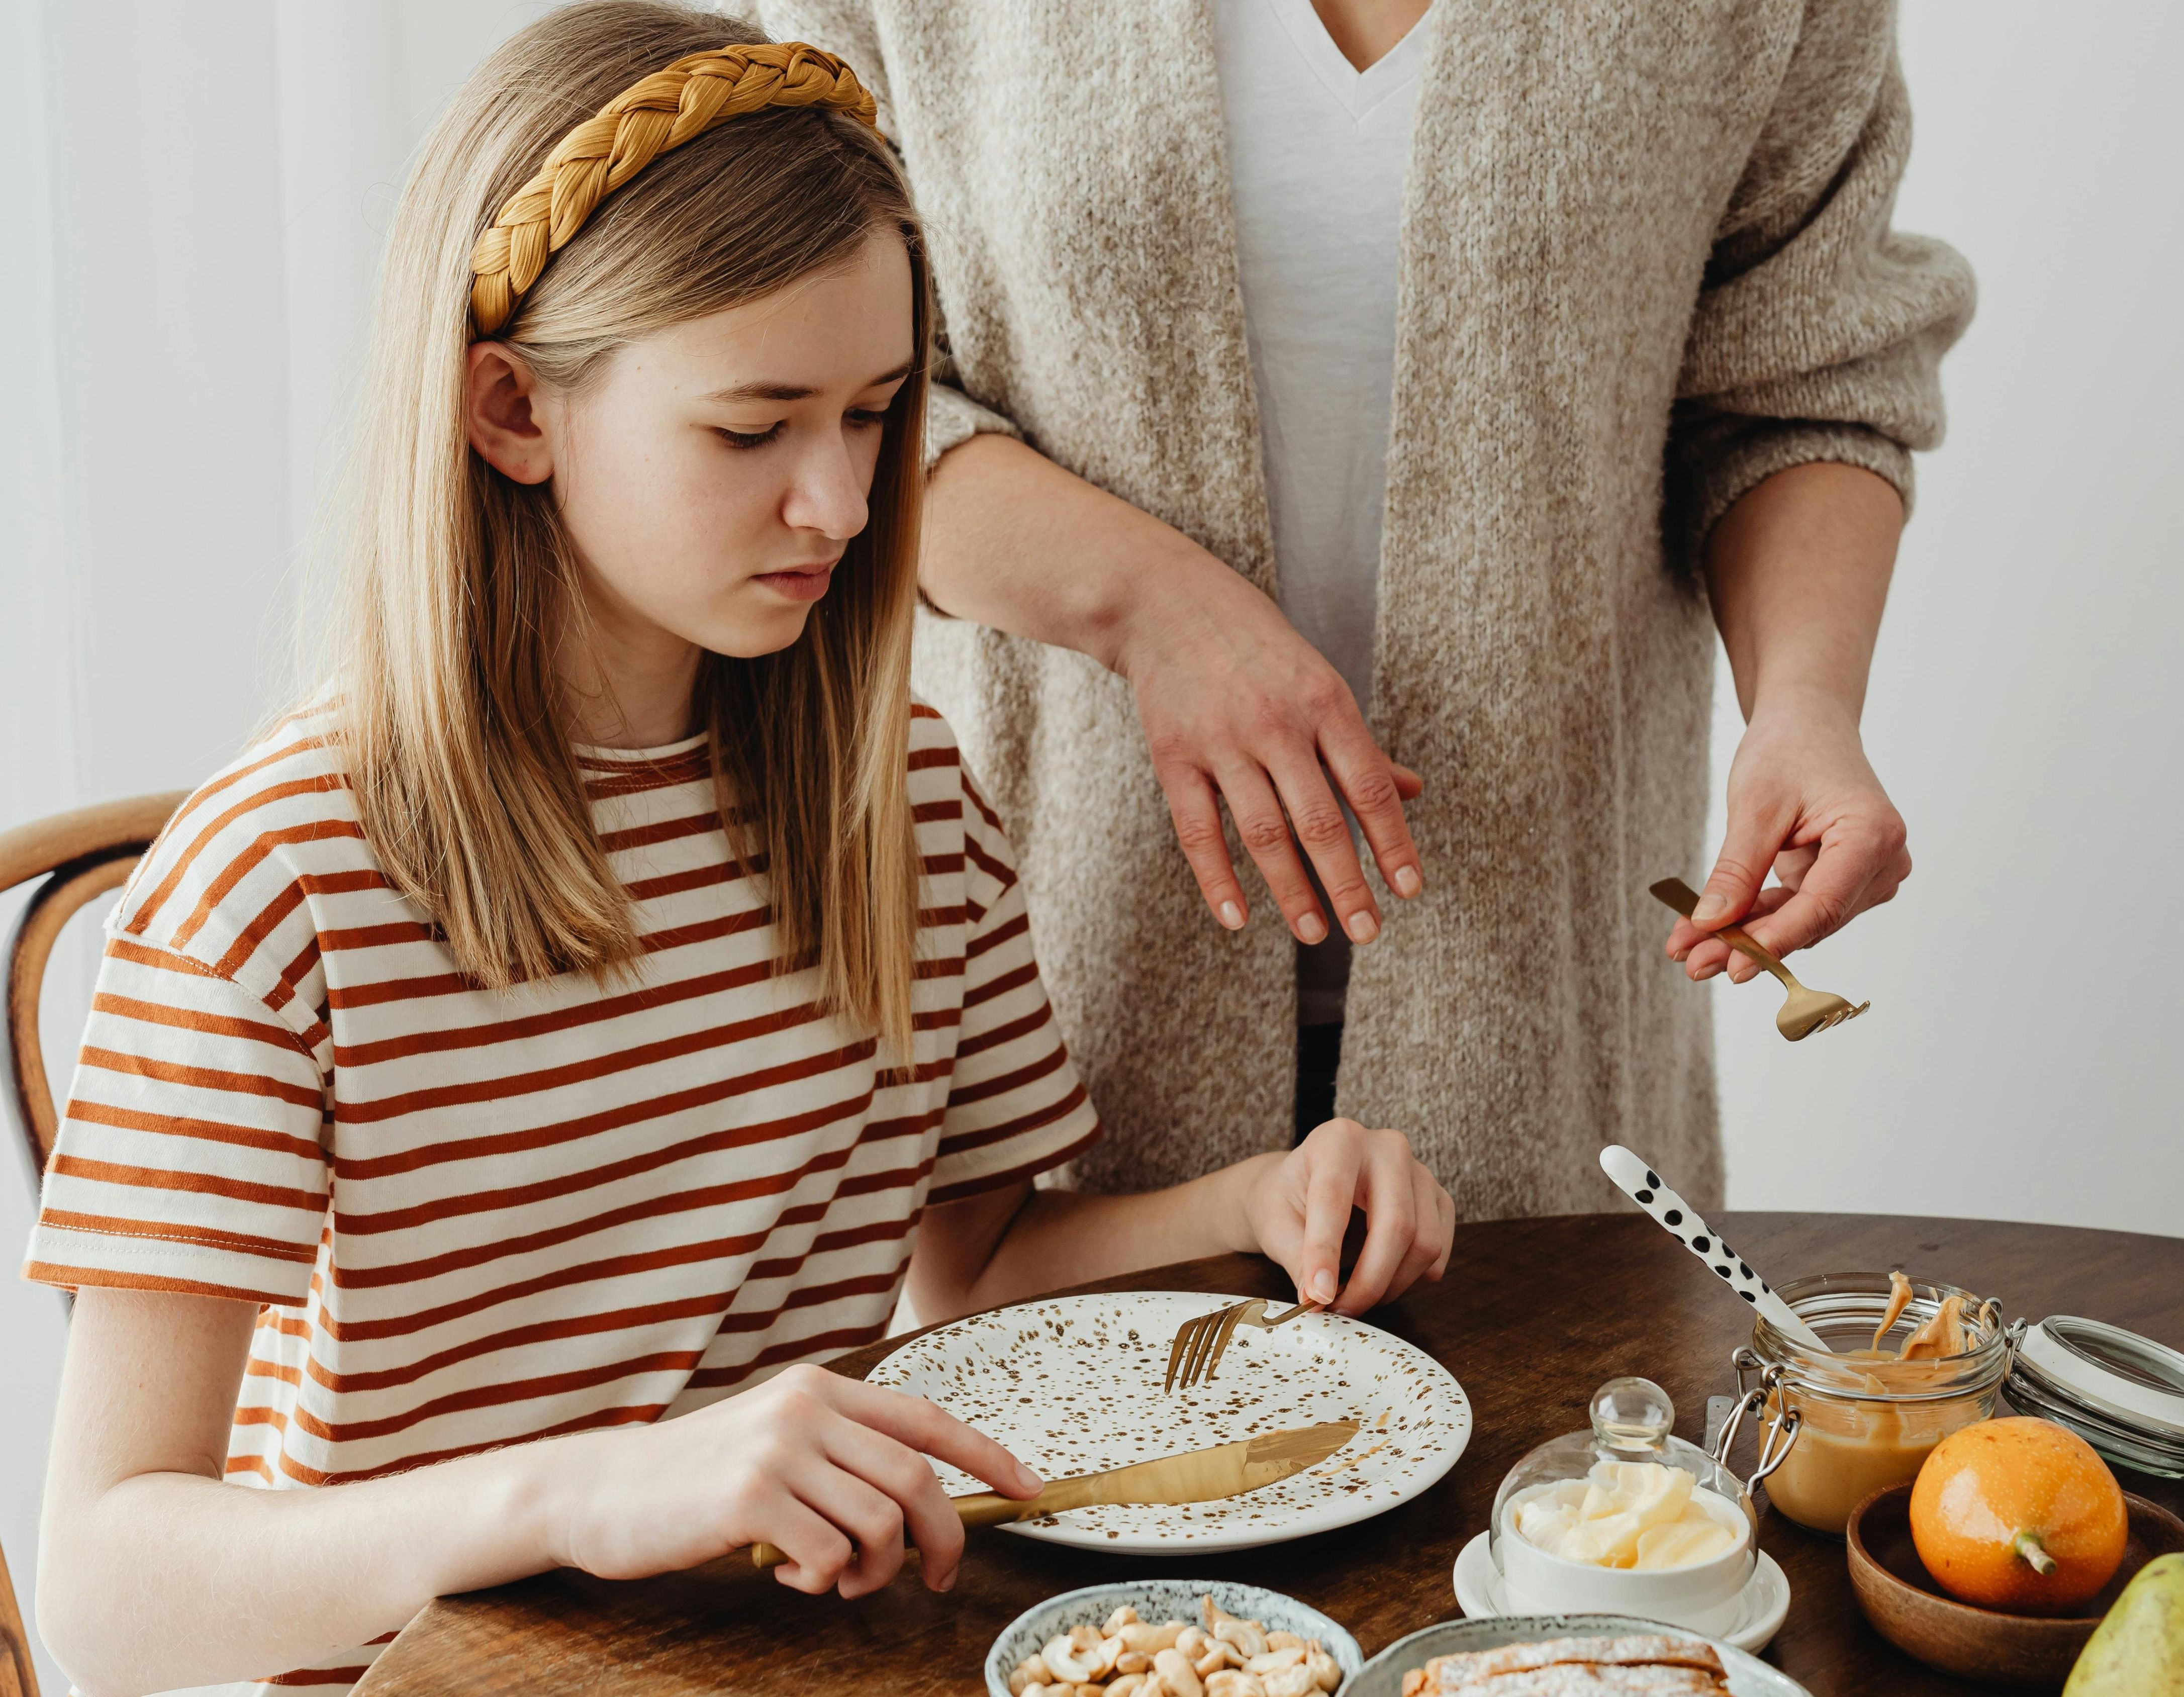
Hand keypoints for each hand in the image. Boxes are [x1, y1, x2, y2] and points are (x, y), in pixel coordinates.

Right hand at [547, 1363, 1040, 1596]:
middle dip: (943, 1538)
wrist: (600, 1491)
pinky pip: (828, 1555)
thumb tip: (921, 1504)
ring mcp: (776, 1450)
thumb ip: (842, 1455)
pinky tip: (791, 1576)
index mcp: (819, 1389)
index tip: (1031, 1488)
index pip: (926, 1417)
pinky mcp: (749, 1498)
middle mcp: (804, 1408)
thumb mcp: (776, 1442)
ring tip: (838, 1582)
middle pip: (916, 1477)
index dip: (988, 1454)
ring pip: (880, 1523)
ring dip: (876, 1571)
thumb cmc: (695, 1479)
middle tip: (938, 1580)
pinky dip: (822, 1580)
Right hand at [1111, 549, 1423, 943]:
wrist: (1165, 602)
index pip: (1368, 786)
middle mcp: (1276, 722)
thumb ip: (1359, 744)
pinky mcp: (1172, 755)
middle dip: (1347, 883)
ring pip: (1263, 833)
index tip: (1409, 890)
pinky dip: (1217, 880)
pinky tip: (1236, 918)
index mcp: (1324, 702)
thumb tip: (1411, 792)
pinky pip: (1197, 830)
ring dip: (1291, 891)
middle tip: (1366, 932)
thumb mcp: (1318, 680)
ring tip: (1314, 933)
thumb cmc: (1255, 645)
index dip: (1392, 842)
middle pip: (1319, 820)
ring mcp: (1221, 740)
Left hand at [1242, 1121, 1453, 1315]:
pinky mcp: (1438, 1197)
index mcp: (1337, 1140)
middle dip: (1369, 1282)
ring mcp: (1419, 1171)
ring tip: (1357, 1296)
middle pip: (1397, 1225)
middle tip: (1340, 1310)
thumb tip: (1317, 1297)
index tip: (1318, 1296)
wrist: (1306, 1184)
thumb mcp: (1276, 1223)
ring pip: (1424, 1244)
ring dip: (1392, 1285)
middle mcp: (1386, 1147)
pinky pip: (1440, 1251)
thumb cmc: (1287, 1198)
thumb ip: (1296, 1257)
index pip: (1335, 1199)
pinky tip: (1383, 1280)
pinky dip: (1413, 1279)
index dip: (1326, 1253)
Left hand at [1669, 693, 1909, 981]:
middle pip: (1811, 920)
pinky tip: (1708, 933)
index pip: (1823, 905)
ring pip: (1800, 922)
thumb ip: (1737, 870)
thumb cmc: (1788, 750)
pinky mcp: (1843, 881)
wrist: (1806, 724)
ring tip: (1689, 950)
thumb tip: (1710, 924)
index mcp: (1873, 835)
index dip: (1775, 940)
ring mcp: (1867, 876)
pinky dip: (1754, 919)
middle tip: (1692, 961)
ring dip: (1746, 936)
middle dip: (1749, 942)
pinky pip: (1795, 909)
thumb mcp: (1754, 806)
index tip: (1733, 964)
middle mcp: (1883, 862)